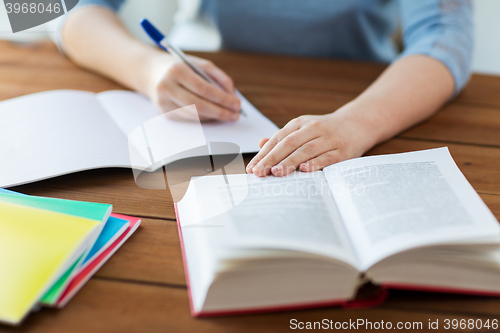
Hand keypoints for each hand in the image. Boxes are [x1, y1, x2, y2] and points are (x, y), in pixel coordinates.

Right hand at [146, 54, 240, 121]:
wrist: (151, 72)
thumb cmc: (180, 67)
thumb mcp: (199, 64)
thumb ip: (219, 77)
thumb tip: (232, 95)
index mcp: (177, 71)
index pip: (204, 89)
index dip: (223, 99)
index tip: (237, 104)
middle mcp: (167, 86)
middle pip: (199, 105)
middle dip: (220, 112)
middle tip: (235, 115)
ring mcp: (163, 101)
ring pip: (194, 115)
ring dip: (214, 117)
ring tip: (227, 115)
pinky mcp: (164, 112)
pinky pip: (189, 119)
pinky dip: (204, 118)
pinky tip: (214, 116)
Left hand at [246, 110, 374, 176]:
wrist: (358, 124)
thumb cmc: (324, 130)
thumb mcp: (302, 129)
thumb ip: (282, 138)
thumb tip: (261, 143)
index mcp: (299, 123)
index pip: (277, 139)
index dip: (263, 154)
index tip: (252, 168)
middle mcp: (312, 128)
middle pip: (288, 144)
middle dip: (272, 159)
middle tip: (259, 173)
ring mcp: (328, 138)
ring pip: (306, 150)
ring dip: (290, 162)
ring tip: (276, 173)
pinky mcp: (342, 150)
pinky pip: (327, 157)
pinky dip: (316, 163)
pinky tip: (305, 170)